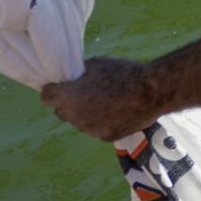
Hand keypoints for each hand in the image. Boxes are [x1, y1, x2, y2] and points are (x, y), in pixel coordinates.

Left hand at [40, 57, 159, 141]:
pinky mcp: (105, 137)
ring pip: (80, 122)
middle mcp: (74, 116)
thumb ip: (80, 74)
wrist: (153, 92)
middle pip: (62, 112)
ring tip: (108, 103)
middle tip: (89, 94)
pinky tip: (119, 113)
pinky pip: (97, 129)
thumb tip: (76, 78)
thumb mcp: (98, 63)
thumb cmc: (124, 73)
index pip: (46, 97)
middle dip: (70, 104)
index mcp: (68, 97)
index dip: (54, 90)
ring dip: (87, 114)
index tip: (65, 86)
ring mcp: (90, 129)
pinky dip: (103, 123)